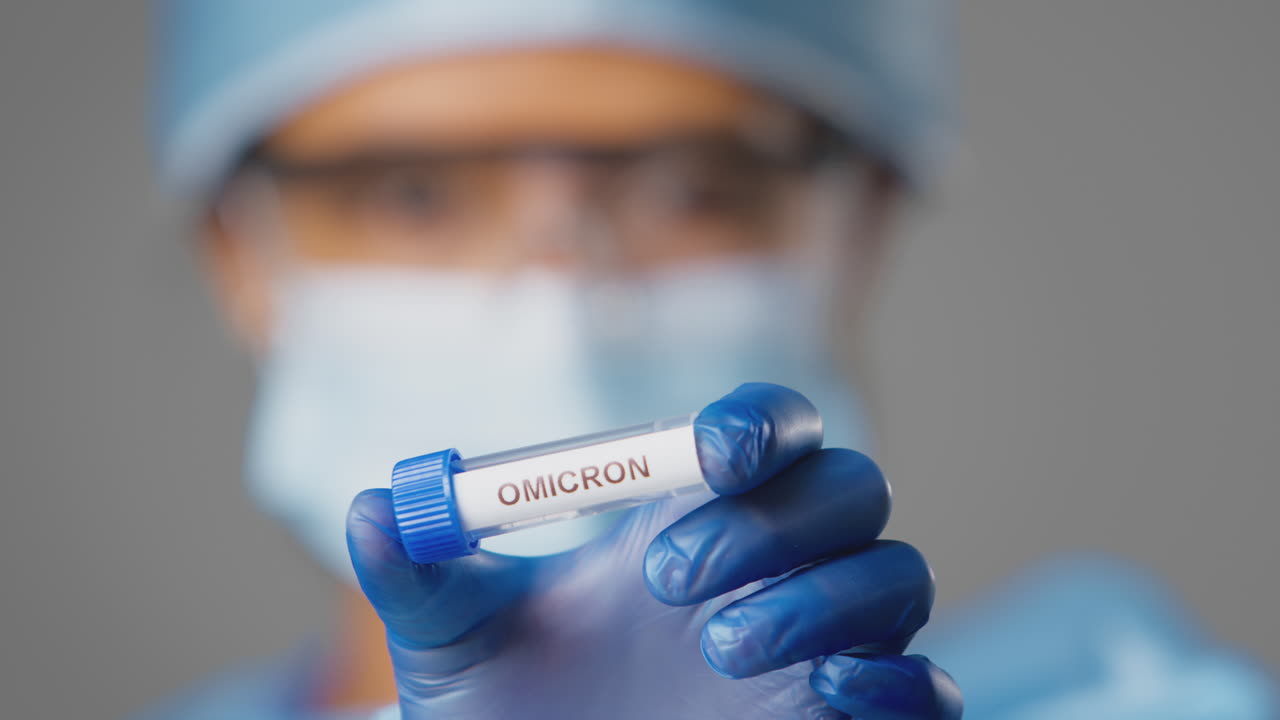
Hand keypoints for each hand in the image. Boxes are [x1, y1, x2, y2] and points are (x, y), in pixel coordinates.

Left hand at [347, 383, 961, 717]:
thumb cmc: (508, 717)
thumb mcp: (451, 646)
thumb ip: (418, 575)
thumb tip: (375, 506)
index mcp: (694, 518)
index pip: (772, 432)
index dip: (762, 424)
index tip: (712, 455)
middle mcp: (774, 572)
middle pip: (849, 490)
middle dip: (773, 520)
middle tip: (666, 580)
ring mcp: (823, 652)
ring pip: (897, 577)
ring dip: (821, 600)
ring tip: (714, 648)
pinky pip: (927, 691)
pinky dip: (896, 682)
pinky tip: (820, 693)